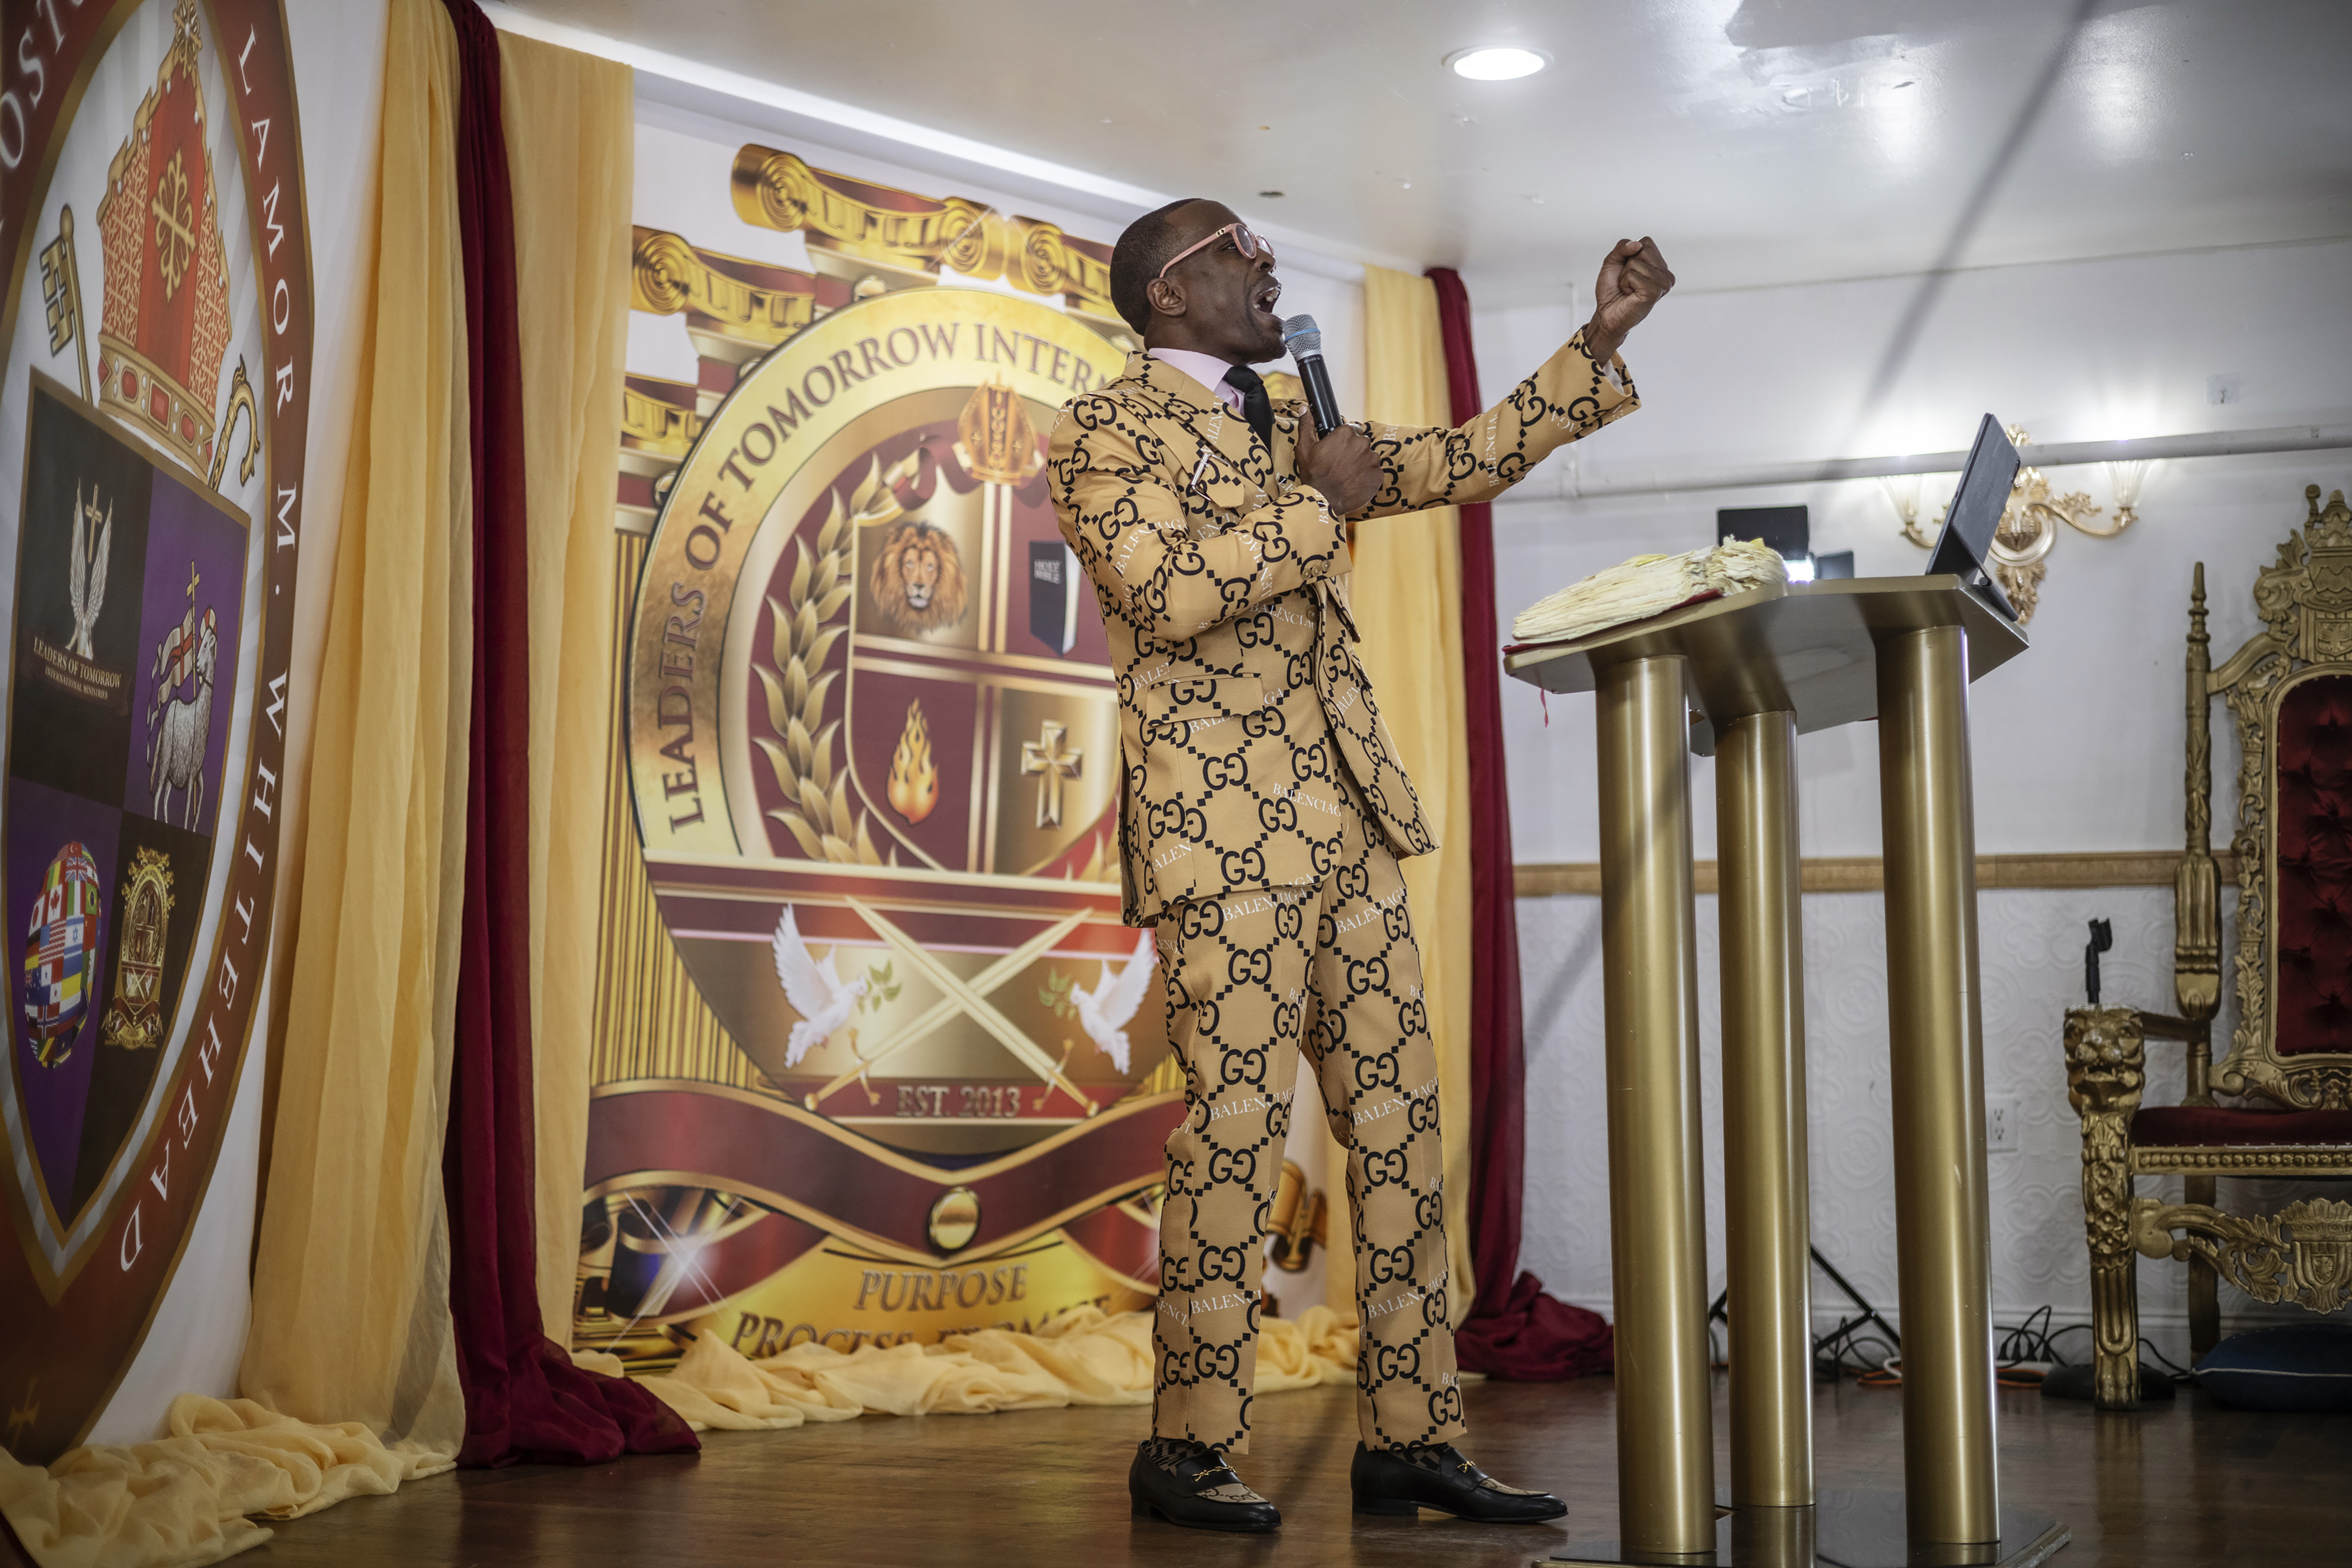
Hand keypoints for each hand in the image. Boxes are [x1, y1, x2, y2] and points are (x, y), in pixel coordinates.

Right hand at [1293, 418, 1381, 516]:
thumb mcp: (1305, 448)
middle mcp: (1362, 443)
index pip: (1352, 430)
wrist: (1323, 500)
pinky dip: (1367, 477)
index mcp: (1346, 433)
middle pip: (1362, 443)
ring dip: (1362, 464)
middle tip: (1341, 464)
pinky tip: (1354, 483)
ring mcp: (1372, 460)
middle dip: (1354, 452)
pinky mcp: (1378, 476)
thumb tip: (1304, 409)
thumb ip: (1306, 425)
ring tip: (1347, 475)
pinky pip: (1375, 473)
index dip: (1345, 440)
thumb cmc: (1313, 474)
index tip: (1338, 450)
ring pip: (1370, 458)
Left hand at [1583, 236, 1673, 364]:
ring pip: (1636, 263)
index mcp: (1660, 266)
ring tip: (1628, 290)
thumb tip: (1637, 244)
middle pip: (1642, 250)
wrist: (1607, 314)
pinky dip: (1625, 283)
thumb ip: (1622, 246)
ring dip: (1625, 276)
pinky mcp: (1655, 292)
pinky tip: (1629, 294)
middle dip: (1627, 265)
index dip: (1630, 255)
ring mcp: (1663, 284)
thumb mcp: (1613, 261)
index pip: (1646, 242)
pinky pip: (1633, 275)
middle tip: (1628, 282)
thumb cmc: (1612, 290)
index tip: (1628, 271)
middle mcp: (1666, 274)